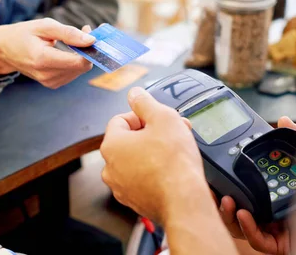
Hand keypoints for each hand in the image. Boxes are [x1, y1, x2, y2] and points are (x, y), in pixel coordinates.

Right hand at [0, 18, 93, 88]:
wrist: (5, 50)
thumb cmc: (24, 34)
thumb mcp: (45, 26)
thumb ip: (69, 33)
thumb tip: (91, 40)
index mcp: (43, 59)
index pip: (78, 62)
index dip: (90, 48)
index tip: (90, 31)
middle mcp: (46, 75)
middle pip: (82, 67)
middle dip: (87, 49)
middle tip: (84, 30)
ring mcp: (49, 82)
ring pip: (80, 70)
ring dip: (82, 55)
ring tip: (72, 39)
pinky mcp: (52, 84)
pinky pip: (73, 73)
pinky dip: (75, 61)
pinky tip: (67, 51)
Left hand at [100, 87, 207, 223]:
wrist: (184, 201)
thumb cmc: (174, 162)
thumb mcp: (163, 117)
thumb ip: (145, 102)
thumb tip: (135, 94)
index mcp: (111, 145)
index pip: (120, 119)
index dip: (142, 115)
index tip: (157, 119)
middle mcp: (111, 168)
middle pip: (128, 140)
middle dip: (151, 133)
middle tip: (172, 132)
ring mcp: (122, 187)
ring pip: (136, 160)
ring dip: (153, 152)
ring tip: (175, 150)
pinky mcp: (136, 201)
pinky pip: (142, 179)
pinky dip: (154, 172)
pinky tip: (172, 169)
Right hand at [218, 117, 295, 254]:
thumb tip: (284, 120)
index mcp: (276, 190)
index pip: (245, 185)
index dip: (228, 180)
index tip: (216, 170)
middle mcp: (272, 209)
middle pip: (237, 206)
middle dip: (220, 198)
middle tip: (211, 187)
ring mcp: (274, 229)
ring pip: (240, 225)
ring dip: (228, 213)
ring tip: (226, 200)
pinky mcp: (279, 245)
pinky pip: (257, 240)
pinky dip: (247, 228)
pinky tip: (243, 214)